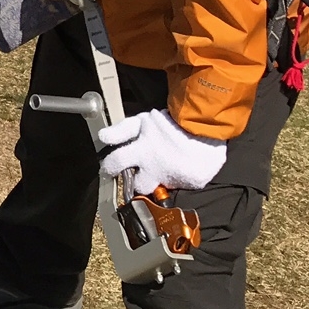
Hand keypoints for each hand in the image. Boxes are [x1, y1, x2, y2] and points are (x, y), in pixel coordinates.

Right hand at [99, 109, 226, 194]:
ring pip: (119, 150)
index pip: (141, 185)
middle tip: (110, 173)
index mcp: (157, 174)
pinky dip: (113, 132)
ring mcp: (141, 140)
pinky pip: (124, 126)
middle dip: (112, 170)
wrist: (203, 129)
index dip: (140, 186)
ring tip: (104, 161)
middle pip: (120, 166)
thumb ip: (178, 182)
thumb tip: (171, 185)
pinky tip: (104, 136)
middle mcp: (144, 158)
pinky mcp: (144, 122)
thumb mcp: (194, 179)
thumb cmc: (204, 157)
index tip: (141, 187)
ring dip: (110, 156)